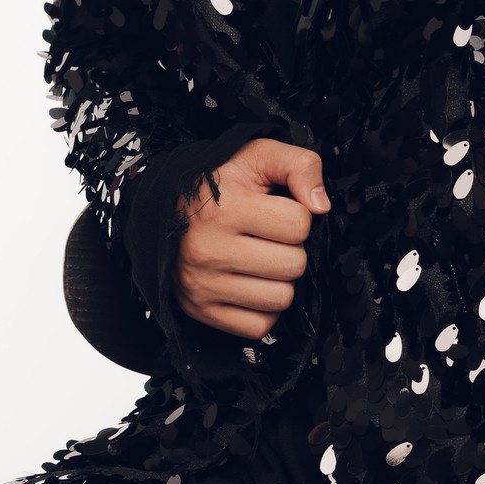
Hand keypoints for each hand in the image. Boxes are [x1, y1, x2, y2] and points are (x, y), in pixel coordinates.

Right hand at [173, 137, 330, 338]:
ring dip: (278, 280)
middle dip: (289, 249)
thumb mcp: (256, 156)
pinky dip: (262, 309)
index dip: (296, 216)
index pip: (299, 225)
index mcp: (224, 209)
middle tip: (266, 237)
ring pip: (280, 299)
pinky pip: (258, 327)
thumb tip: (321, 205)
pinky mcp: (200, 310)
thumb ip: (299, 165)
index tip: (274, 211)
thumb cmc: (216, 183)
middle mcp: (208, 250)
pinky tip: (249, 283)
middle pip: (293, 265)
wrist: (163, 208)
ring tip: (258, 259)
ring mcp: (202, 284)